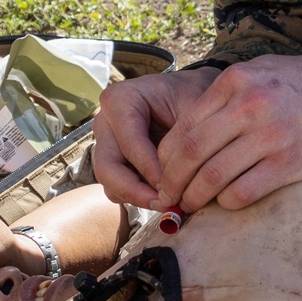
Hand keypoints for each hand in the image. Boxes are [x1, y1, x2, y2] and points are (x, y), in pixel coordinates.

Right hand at [92, 66, 220, 206]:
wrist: (196, 96)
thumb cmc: (195, 96)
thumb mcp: (193, 110)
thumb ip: (181, 143)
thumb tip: (170, 186)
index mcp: (120, 100)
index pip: (130, 144)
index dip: (152, 171)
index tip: (175, 188)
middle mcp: (105, 122)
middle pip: (108, 168)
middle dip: (137, 192)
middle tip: (167, 204)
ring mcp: (107, 144)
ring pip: (111, 184)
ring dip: (139, 198)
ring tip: (170, 202)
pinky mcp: (115, 162)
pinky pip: (119, 189)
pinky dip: (141, 197)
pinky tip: (166, 196)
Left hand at [155, 53, 301, 211]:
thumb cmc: (301, 82)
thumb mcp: (256, 72)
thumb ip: (222, 98)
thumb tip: (183, 137)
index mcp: (234, 82)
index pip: (184, 127)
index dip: (165, 157)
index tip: (160, 173)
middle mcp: (250, 106)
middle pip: (192, 153)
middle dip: (173, 182)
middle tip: (168, 197)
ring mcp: (271, 135)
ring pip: (214, 176)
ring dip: (196, 197)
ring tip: (191, 205)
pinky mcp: (291, 162)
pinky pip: (244, 191)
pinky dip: (227, 202)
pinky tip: (226, 202)